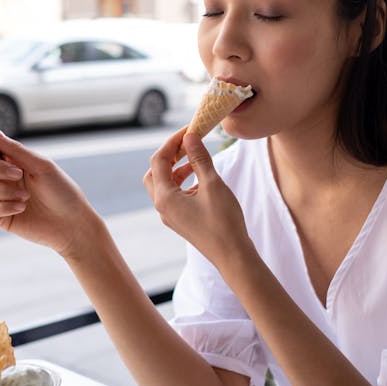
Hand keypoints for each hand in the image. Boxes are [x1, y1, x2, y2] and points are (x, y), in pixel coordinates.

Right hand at [0, 126, 98, 255]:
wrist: (71, 222)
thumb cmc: (62, 192)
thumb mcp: (42, 166)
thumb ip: (15, 149)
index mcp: (13, 160)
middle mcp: (2, 177)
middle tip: (18, 174)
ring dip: (2, 190)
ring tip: (26, 196)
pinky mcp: (0, 216)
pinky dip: (5, 206)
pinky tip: (22, 208)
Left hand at [143, 129, 252, 270]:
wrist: (232, 255)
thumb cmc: (223, 221)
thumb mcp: (212, 184)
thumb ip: (199, 158)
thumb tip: (190, 136)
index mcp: (165, 198)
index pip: (159, 161)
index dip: (172, 142)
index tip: (189, 130)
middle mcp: (162, 207)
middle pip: (154, 173)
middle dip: (168, 155)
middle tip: (186, 144)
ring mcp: (170, 215)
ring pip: (164, 185)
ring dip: (176, 168)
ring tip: (196, 158)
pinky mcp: (180, 220)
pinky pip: (174, 195)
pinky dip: (183, 182)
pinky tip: (201, 178)